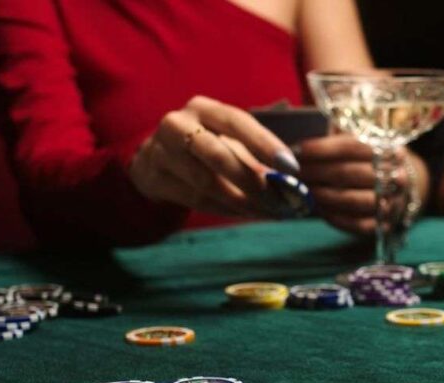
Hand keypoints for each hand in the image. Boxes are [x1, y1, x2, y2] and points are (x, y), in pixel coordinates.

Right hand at [129, 95, 300, 216]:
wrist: (153, 163)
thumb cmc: (203, 148)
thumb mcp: (225, 140)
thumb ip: (254, 156)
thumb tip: (288, 180)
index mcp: (203, 108)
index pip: (236, 121)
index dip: (264, 143)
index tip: (290, 166)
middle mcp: (178, 124)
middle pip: (217, 154)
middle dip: (251, 180)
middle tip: (279, 199)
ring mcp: (161, 152)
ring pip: (207, 182)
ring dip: (242, 201)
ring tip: (268, 211)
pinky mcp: (155, 179)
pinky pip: (196, 199)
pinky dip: (226, 209)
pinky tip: (247, 213)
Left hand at [298, 135, 412, 235]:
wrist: (400, 189)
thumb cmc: (369, 161)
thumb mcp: (360, 140)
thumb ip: (335, 132)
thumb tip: (304, 121)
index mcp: (387, 149)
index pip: (351, 146)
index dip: (321, 149)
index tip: (297, 151)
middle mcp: (395, 175)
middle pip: (349, 173)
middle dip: (316, 172)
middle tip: (294, 172)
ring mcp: (392, 202)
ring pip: (352, 200)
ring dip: (322, 195)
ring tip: (303, 190)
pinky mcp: (385, 225)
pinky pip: (357, 224)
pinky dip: (335, 217)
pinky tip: (318, 208)